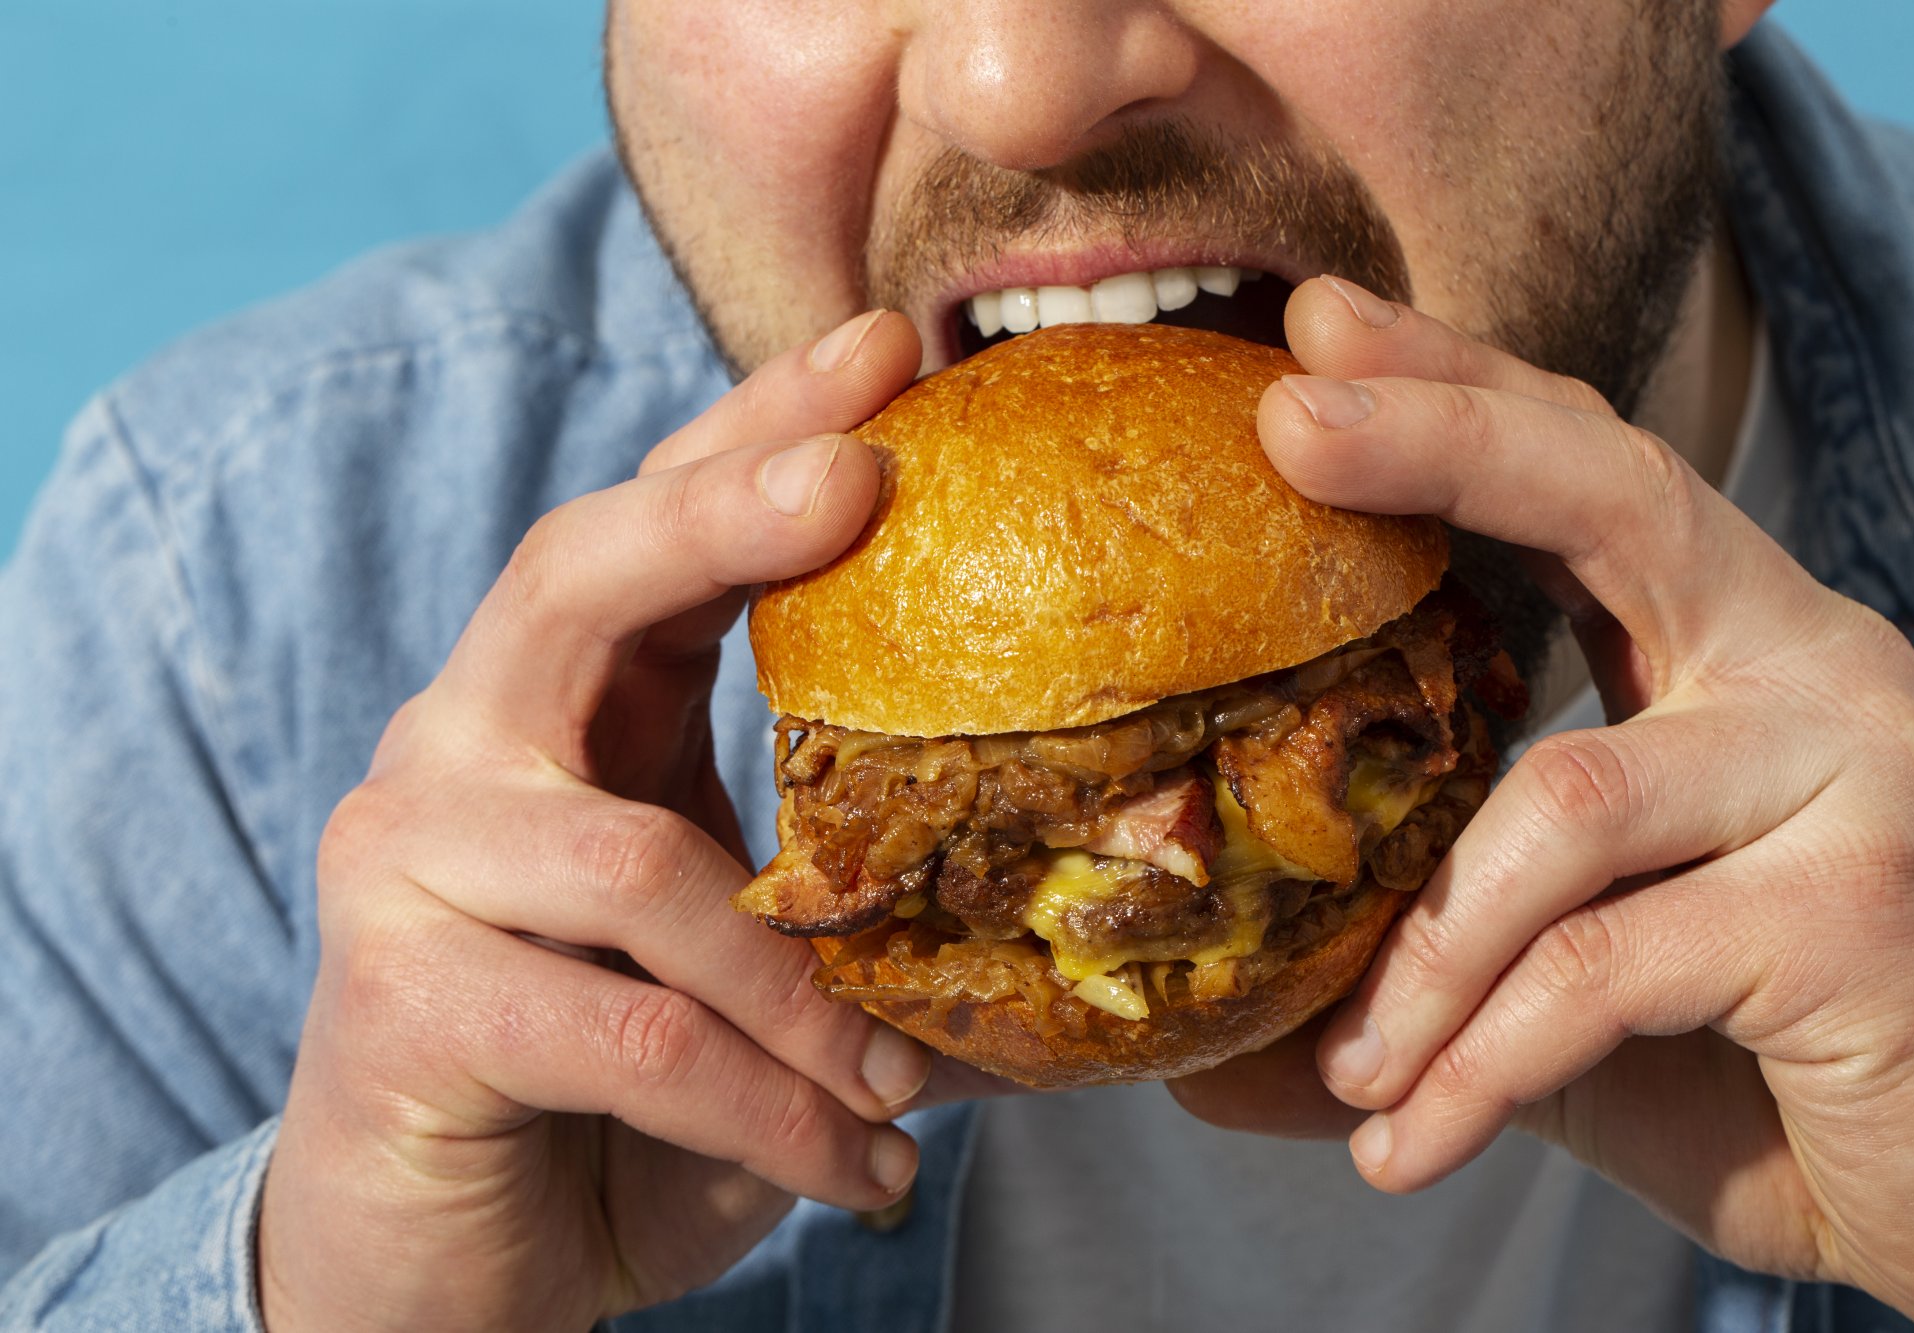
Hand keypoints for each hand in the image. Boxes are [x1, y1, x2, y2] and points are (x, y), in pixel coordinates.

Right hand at [260, 310, 1006, 1331]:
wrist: (448, 1260)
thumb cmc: (617, 1092)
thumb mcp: (739, 952)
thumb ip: (835, 875)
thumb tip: (1055, 851)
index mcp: (558, 707)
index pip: (647, 525)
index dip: (754, 430)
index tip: (883, 347)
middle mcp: (459, 744)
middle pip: (571, 574)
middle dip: (725, 510)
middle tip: (864, 472)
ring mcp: (406, 860)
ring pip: (639, 863)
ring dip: (808, 986)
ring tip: (908, 1085)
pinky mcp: (395, 998)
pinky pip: (634, 1032)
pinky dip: (771, 1108)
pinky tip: (862, 1170)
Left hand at [1171, 276, 1913, 1330]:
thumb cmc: (1747, 1055)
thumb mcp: (1563, 974)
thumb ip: (1418, 956)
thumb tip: (1206, 1031)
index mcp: (1735, 644)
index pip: (1590, 469)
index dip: (1455, 389)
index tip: (1315, 327)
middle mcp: (1809, 670)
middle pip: (1615, 494)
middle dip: (1438, 439)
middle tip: (1286, 415)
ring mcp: (1855, 778)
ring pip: (1563, 804)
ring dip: (1419, 956)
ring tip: (1345, 1071)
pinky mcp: (1869, 915)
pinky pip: (1602, 966)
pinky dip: (1477, 1063)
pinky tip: (1407, 1143)